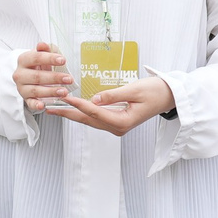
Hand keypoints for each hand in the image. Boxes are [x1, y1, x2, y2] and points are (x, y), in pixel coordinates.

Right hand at [14, 45, 73, 108]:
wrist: (29, 75)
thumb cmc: (38, 64)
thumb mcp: (42, 54)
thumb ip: (45, 49)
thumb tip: (42, 45)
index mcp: (23, 60)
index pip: (36, 58)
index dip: (50, 59)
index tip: (63, 60)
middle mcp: (20, 74)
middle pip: (37, 76)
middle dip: (54, 78)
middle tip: (68, 79)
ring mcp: (22, 88)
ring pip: (35, 90)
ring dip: (51, 91)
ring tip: (64, 91)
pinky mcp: (25, 99)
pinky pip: (30, 103)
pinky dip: (36, 105)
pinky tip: (43, 106)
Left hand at [44, 74, 175, 136]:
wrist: (169, 97)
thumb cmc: (155, 91)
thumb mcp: (134, 90)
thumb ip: (113, 95)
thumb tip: (94, 98)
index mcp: (122, 121)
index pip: (94, 111)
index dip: (78, 103)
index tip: (64, 97)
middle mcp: (117, 127)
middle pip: (87, 120)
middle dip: (67, 113)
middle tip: (49, 107)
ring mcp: (116, 126)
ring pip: (89, 120)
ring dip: (72, 114)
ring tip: (54, 108)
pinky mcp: (116, 121)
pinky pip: (95, 118)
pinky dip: (82, 113)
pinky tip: (71, 109)